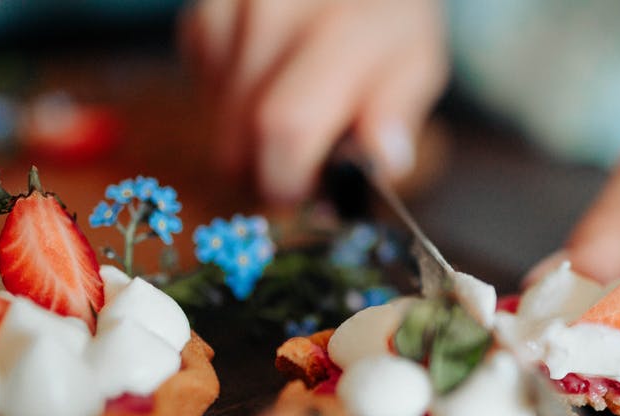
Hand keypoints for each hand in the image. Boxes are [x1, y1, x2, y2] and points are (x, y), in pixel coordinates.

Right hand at [182, 0, 447, 201]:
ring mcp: (234, 9)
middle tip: (301, 165)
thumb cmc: (385, 25)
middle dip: (267, 169)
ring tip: (292, 113)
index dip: (289, 178)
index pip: (287, 126)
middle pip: (242, 133)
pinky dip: (231, 100)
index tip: (307, 193)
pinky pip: (204, 87)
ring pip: (218, 119)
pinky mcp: (207, 11)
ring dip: (249, 136)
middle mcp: (278, 11)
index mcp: (342, 28)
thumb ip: (395, 114)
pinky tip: (266, 83)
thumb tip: (380, 162)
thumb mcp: (415, 66)